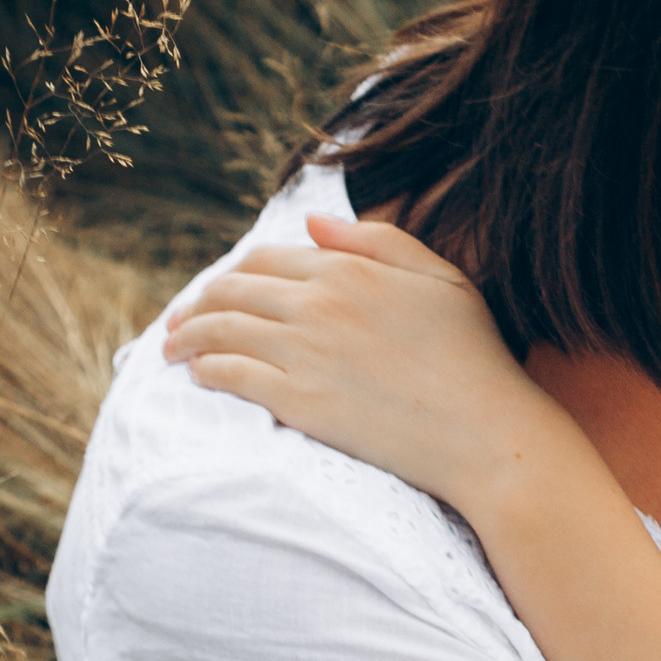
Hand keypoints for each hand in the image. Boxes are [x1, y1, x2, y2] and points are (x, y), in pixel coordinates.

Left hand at [163, 212, 533, 497]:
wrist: (488, 436)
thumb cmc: (476, 360)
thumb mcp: (442, 280)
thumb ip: (377, 242)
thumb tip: (313, 223)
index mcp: (350, 269)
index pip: (266, 257)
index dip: (235, 272)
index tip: (221, 289)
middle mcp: (320, 304)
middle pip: (232, 290)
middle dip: (197, 302)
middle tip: (180, 321)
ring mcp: (307, 353)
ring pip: (221, 331)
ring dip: (187, 336)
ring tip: (172, 348)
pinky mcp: (301, 403)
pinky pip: (233, 376)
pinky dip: (206, 369)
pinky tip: (197, 375)